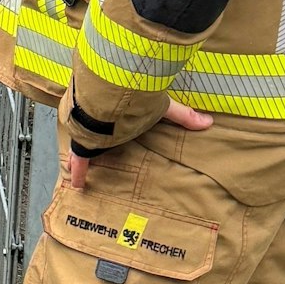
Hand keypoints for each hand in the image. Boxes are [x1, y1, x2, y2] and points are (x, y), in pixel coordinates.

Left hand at [65, 98, 211, 188]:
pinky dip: (77, 173)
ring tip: (81, 167)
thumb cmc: (132, 100)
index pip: (119, 125)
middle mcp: (103, 125)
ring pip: (85, 146)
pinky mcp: (82, 145)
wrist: (105, 98)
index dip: (118, 130)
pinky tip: (76, 185)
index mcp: (120, 117)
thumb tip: (208, 121)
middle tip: (99, 156)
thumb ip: (183, 115)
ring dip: (82, 155)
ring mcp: (90, 135)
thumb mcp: (162, 108)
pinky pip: (78, 163)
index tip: (117, 136)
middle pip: (99, 137)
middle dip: (96, 143)